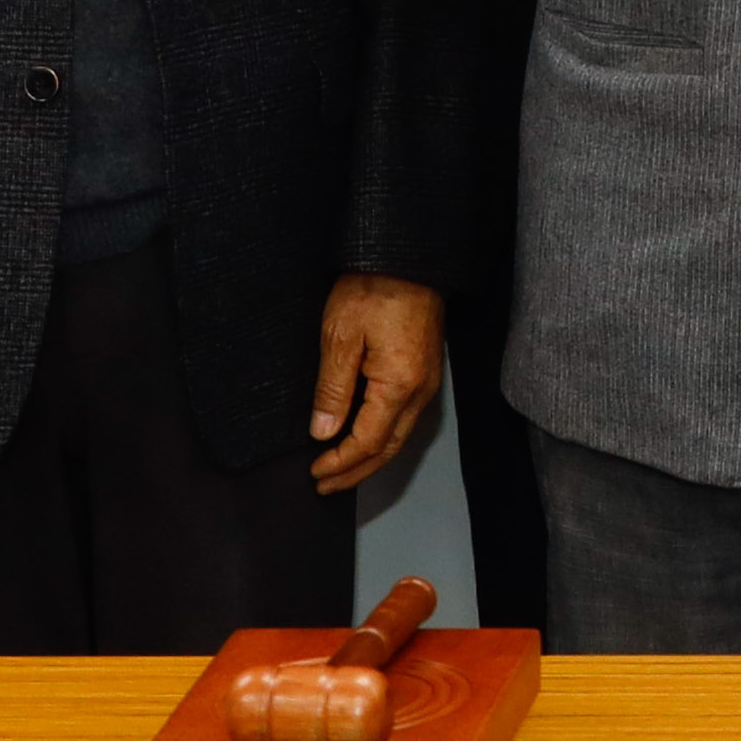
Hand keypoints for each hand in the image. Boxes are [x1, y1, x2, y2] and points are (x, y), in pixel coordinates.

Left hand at [308, 275, 444, 491]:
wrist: (407, 255)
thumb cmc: (372, 288)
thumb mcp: (340, 337)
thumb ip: (333, 389)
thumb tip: (324, 433)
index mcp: (398, 385)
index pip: (367, 441)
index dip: (340, 463)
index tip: (314, 473)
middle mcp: (419, 391)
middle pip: (388, 448)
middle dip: (355, 471)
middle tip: (325, 486)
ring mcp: (426, 381)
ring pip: (399, 436)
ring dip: (369, 458)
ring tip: (341, 470)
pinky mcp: (424, 370)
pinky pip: (404, 418)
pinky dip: (381, 438)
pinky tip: (363, 438)